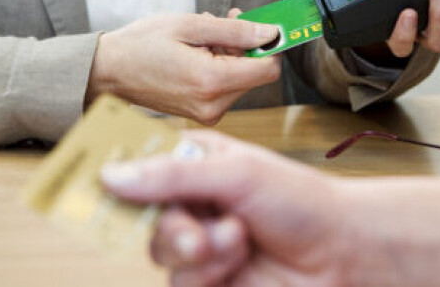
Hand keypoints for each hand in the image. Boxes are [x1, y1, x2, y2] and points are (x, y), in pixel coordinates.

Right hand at [87, 14, 281, 124]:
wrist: (108, 72)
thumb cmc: (140, 46)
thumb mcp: (189, 26)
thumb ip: (235, 30)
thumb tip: (269, 33)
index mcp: (211, 81)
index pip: (268, 69)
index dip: (268, 45)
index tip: (259, 27)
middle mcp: (212, 104)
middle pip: (254, 74)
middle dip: (243, 47)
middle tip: (220, 23)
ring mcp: (206, 113)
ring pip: (239, 79)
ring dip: (228, 55)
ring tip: (200, 39)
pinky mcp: (200, 114)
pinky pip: (223, 88)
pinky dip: (217, 68)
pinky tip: (196, 53)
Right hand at [101, 130, 439, 286]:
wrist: (345, 253)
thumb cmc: (303, 200)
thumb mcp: (236, 172)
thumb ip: (171, 176)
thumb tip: (112, 175)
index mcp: (196, 164)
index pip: (140, 166)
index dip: (118, 175)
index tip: (94, 181)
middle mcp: (194, 203)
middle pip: (143, 218)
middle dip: (171, 228)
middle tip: (196, 233)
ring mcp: (202, 244)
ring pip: (161, 255)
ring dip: (199, 252)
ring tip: (237, 243)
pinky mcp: (212, 281)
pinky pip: (182, 284)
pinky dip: (209, 275)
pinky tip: (239, 262)